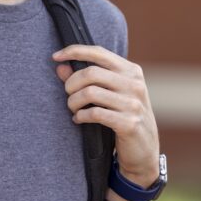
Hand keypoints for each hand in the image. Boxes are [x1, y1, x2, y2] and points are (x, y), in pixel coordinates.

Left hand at [52, 45, 160, 187]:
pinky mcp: (129, 123)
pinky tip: (79, 119)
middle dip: (71, 83)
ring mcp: (133, 104)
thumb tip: (60, 66)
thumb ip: (87, 78)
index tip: (56, 56)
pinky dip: (81, 116)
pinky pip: (95, 114)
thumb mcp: (111, 94)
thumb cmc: (124, 116)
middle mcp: (135, 84)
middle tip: (68, 94)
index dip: (75, 51)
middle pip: (91, 72)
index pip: (99, 52)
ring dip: (74, 101)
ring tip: (73, 108)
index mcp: (131, 71)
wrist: (144, 149)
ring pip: (90, 93)